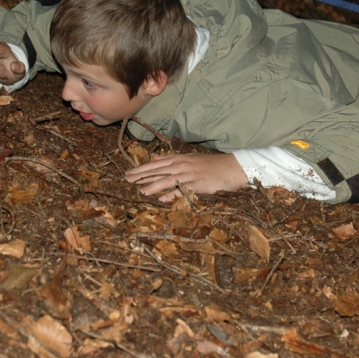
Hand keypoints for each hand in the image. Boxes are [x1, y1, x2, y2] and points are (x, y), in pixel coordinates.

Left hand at [125, 153, 248, 201]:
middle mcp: (182, 165)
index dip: (141, 169)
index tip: (129, 173)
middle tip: (127, 180)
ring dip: (153, 186)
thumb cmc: (211, 164)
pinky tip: (161, 199)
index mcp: (179, 158)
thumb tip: (153, 158)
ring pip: (167, 180)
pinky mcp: (196, 185)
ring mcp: (189, 175)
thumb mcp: (189, 158)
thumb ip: (171, 159)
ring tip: (141, 191)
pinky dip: (171, 195)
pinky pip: (181, 190)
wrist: (231, 168)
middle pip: (157, 170)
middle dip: (141, 176)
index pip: (156, 164)